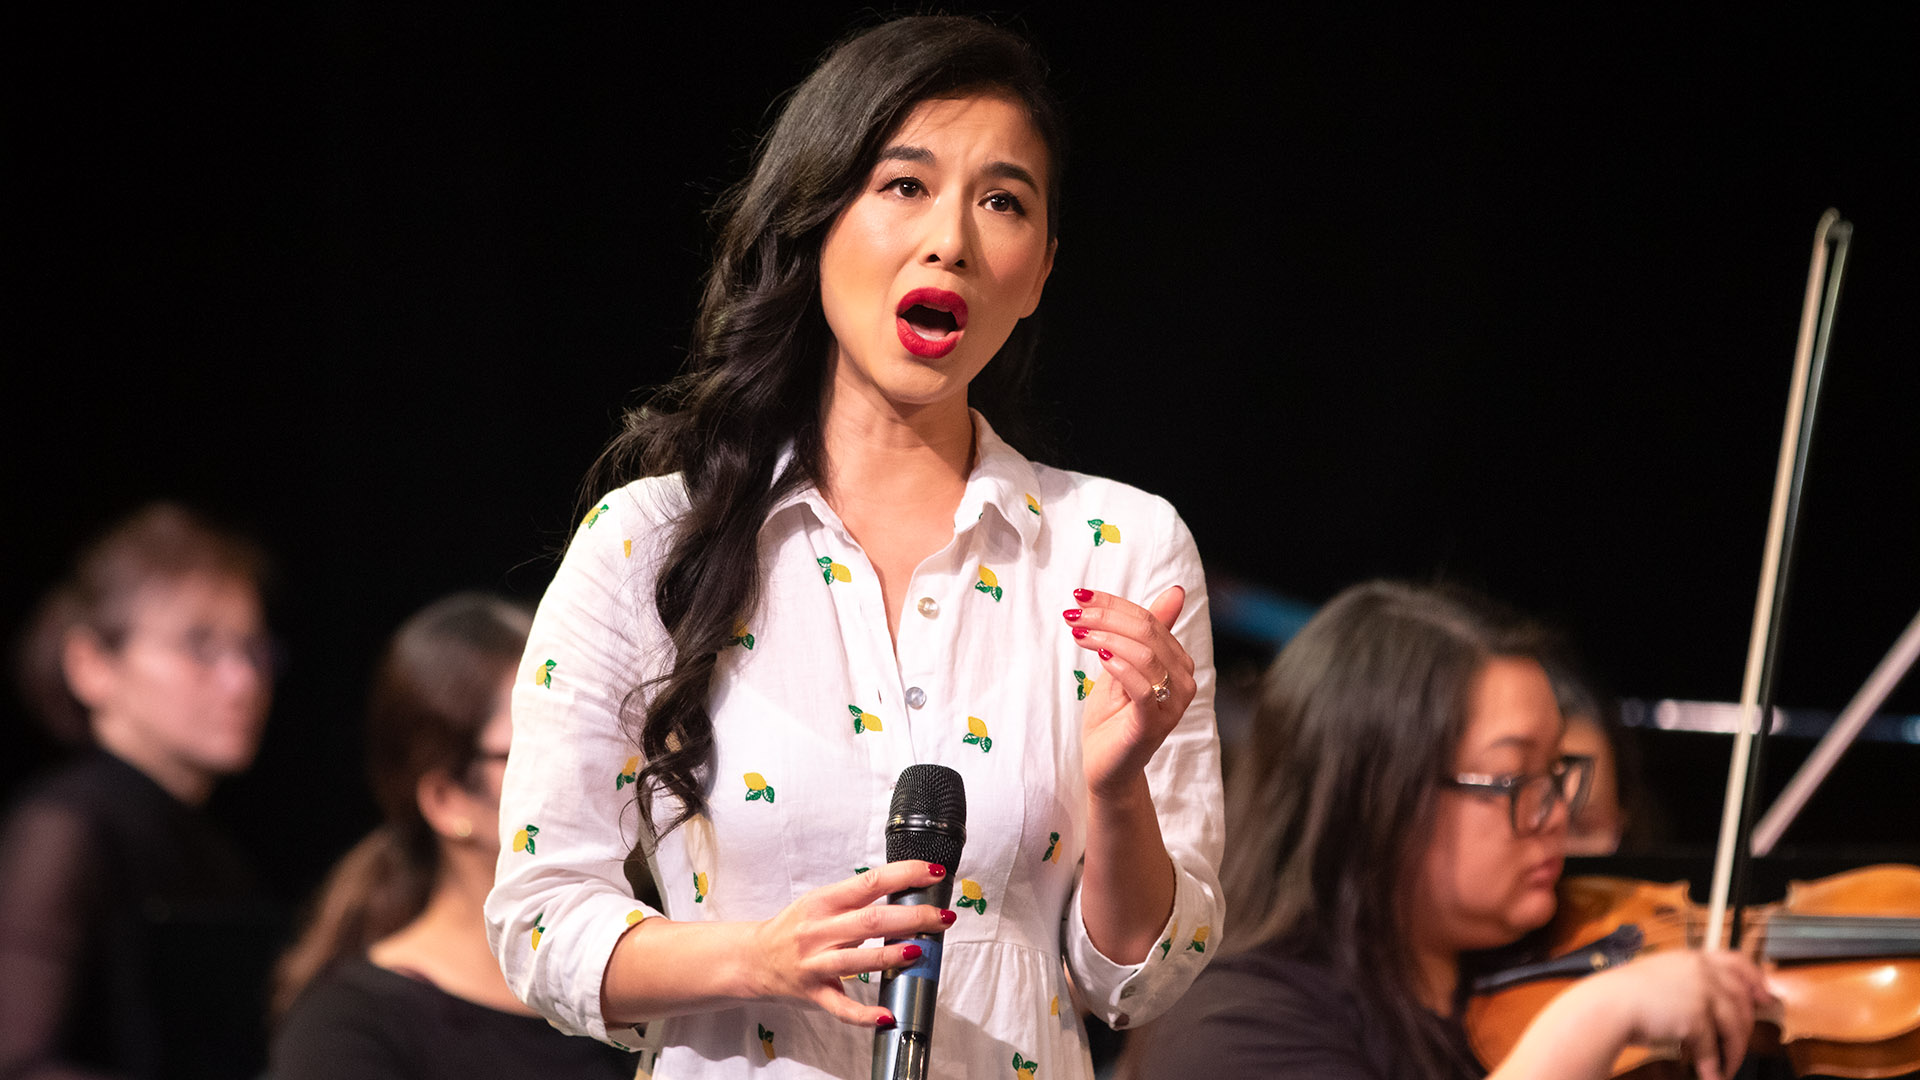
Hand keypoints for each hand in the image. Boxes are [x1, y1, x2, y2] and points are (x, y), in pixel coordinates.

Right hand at [742, 861, 952, 1027]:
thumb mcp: (821, 903)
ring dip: (892, 954)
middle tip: (942, 917)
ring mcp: (815, 963)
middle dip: (912, 917)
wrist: (753, 958)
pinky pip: (841, 1006)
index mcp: (824, 901)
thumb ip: (857, 900)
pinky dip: (864, 1013)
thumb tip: (907, 894)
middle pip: (871, 920)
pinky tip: (886, 1014)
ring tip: (921, 951)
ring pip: (857, 960)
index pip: (870, 881)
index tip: (934, 873)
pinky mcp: (813, 992)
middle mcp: (818, 930)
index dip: (905, 875)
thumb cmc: (794, 927)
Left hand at [1065, 586, 1194, 799]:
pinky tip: (1100, 658)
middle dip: (1106, 617)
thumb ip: (1143, 632)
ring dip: (1106, 638)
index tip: (1079, 596)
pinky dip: (1120, 667)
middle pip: (1148, 632)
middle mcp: (1184, 681)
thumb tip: (1176, 591)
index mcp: (1178, 662)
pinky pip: (1142, 688)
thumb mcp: (1123, 664)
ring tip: (1078, 634)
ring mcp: (1172, 705)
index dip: (1113, 604)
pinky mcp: (1154, 724)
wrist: (1106, 765)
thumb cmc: (1114, 715)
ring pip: (1145, 655)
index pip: (1149, 619)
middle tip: (1072, 614)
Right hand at [1570, 950, 1773, 1079]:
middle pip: (1742, 999)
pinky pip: (1713, 1047)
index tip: (1766, 996)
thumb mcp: (1662, 977)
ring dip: (1733, 1051)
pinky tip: (1711, 1075)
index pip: (1737, 961)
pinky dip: (1714, 1066)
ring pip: (1734, 1025)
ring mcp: (1702, 993)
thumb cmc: (1625, 993)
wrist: (1609, 1005)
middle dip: (1748, 1025)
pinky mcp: (1696, 1017)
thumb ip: (1689, 983)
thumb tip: (1709, 1005)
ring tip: (1726, 1067)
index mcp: (1693, 958)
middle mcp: (1702, 971)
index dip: (1756, 979)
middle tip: (1745, 1043)